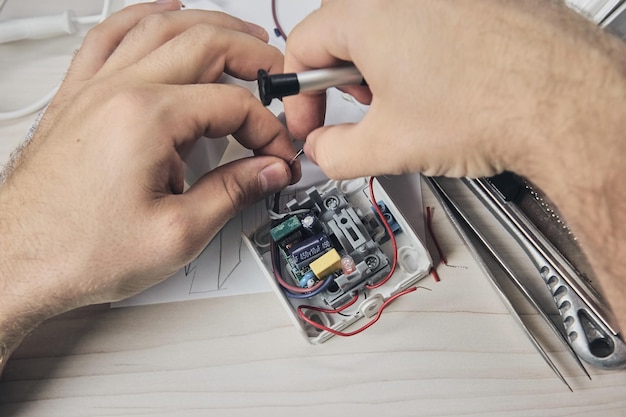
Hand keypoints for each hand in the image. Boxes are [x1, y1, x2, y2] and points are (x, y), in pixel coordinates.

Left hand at [0, 0, 298, 343]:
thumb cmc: (78, 251)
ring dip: (207, 24)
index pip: (232, 103)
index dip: (268, 128)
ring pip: (159, 26)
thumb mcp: (176, 233)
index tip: (277, 154)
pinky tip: (162, 13)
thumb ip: (233, 192)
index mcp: (146, 118)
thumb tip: (269, 170)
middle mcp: (117, 90)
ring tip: (238, 35)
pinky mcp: (77, 97)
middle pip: (202, 42)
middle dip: (251, 53)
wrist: (17, 262)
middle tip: (277, 73)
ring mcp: (92, 88)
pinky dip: (144, 16)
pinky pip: (111, 36)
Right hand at [283, 0, 623, 180]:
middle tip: (370, 115)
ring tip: (416, 105)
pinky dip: (423, 55)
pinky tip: (446, 88)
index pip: (302, 48)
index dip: (300, 96)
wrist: (568, 104)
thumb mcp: (388, 147)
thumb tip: (323, 149)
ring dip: (386, 70)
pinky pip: (427, 22)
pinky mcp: (474, 0)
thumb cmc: (493, 109)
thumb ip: (334, 152)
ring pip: (387, 29)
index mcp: (368, 14)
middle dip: (347, 84)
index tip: (311, 123)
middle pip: (343, 36)